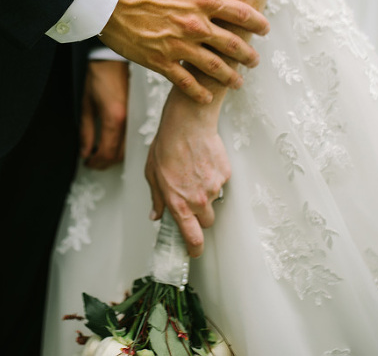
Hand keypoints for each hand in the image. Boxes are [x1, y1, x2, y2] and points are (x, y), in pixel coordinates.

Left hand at [80, 60, 128, 168]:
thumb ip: (86, 132)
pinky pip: (131, 140)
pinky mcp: (138, 116)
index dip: (95, 162)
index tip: (87, 163)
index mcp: (113, 119)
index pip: (106, 152)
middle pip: (118, 155)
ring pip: (126, 150)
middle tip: (91, 162)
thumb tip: (84, 152)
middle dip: (103, 163)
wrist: (114, 60)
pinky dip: (120, 147)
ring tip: (98, 154)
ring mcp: (135, 119)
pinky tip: (110, 144)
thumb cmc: (99, 77)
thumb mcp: (87, 105)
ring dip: (112, 157)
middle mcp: (128, 121)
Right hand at [99, 0, 269, 103]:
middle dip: (247, 55)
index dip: (256, 23)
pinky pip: (184, 81)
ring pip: (213, 66)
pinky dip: (198, 92)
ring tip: (238, 83)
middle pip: (232, 44)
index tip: (265, 30)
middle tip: (254, 62)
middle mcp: (195, 25)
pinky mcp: (159, 61)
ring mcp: (178, 45)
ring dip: (229, 77)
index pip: (240, 13)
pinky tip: (207, 98)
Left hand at [145, 90, 230, 257]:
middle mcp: (197, 199)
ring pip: (214, 201)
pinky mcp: (225, 174)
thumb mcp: (152, 174)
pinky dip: (213, 177)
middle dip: (200, 216)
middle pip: (207, 222)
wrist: (187, 124)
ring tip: (193, 172)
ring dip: (206, 194)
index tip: (194, 252)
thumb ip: (157, 198)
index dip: (194, 248)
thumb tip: (156, 215)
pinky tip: (203, 162)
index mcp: (177, 203)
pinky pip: (221, 183)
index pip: (192, 237)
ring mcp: (213, 188)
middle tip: (191, 199)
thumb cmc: (166, 147)